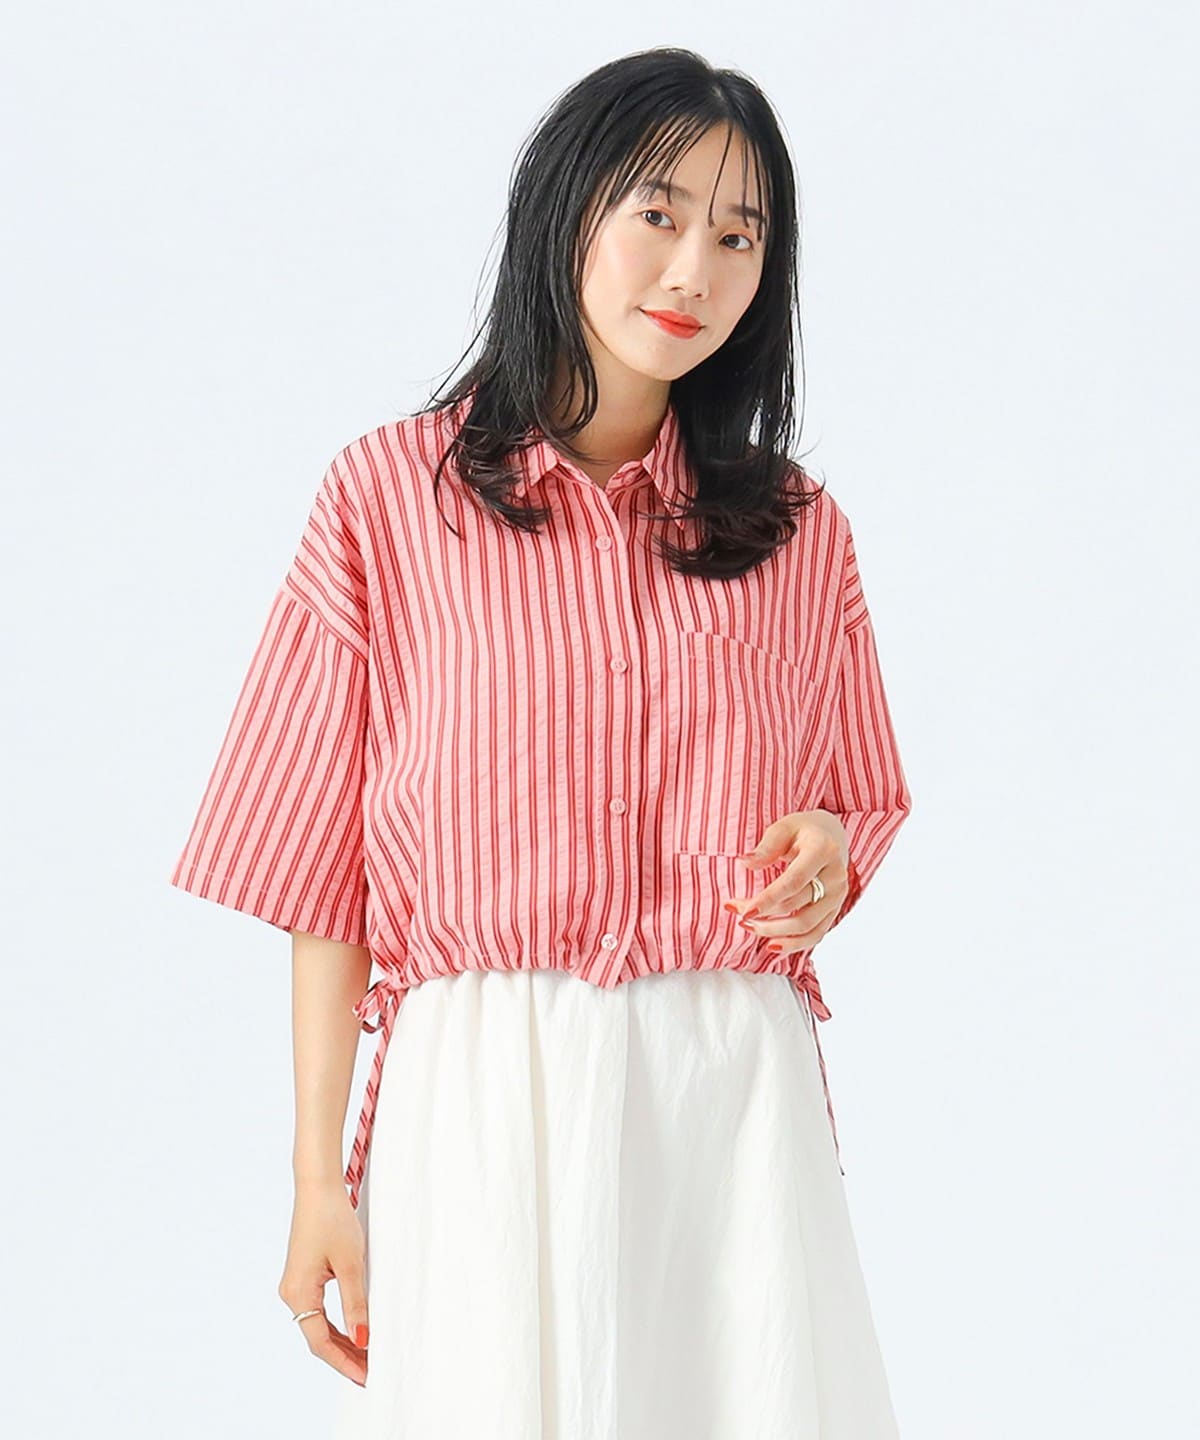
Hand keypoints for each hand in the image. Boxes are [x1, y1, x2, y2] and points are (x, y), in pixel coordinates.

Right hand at [278, 1178, 369, 1385]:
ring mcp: (295, 1285)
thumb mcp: (351, 1264)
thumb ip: (356, 1303)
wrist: (317, 1187)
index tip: (367, 1377)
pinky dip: (335, 1323)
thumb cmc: (333, 1219)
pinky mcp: (302, 1276)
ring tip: (367, 1356)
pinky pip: (318, 1310)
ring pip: (317, 1325)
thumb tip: (363, 1339)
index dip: (345, 1362)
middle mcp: (291, 1294)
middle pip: (317, 1338)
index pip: (321, 1343)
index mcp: (299, 1293)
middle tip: (372, 1371)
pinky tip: (354, 1329)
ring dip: (341, 1341)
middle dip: (344, 1356)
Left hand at [723, 810, 849, 954]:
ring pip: (806, 926)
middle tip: (736, 911)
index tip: (744, 911)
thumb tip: (745, 863)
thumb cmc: (803, 830)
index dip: (769, 899)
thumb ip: (766, 846)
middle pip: (796, 905)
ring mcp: (838, 896)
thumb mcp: (783, 827)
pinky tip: (771, 945)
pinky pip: (815, 935)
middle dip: (763, 914)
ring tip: (747, 926)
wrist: (832, 836)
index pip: (794, 881)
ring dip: (773, 932)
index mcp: (823, 851)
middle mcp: (836, 876)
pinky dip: (794, 945)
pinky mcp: (835, 910)